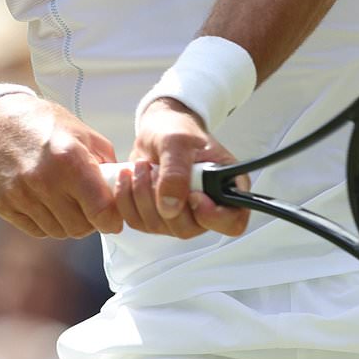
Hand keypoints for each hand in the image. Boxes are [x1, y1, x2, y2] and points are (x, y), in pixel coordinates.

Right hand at [0, 93, 123, 238]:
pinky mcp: (3, 204)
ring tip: (64, 202)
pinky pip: (35, 230)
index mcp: (69, 159)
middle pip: (80, 227)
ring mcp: (20, 194)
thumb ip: (107, 164)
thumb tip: (123, 191)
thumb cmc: (43, 124)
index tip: (112, 217)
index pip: (101, 212)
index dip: (112, 220)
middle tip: (86, 206)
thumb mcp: (82, 133)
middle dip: (89, 221)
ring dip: (67, 222)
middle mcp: (44, 180)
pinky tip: (45, 203)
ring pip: (58, 232)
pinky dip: (45, 222)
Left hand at [117, 98, 249, 237]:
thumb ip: (176, 172)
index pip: (232, 223)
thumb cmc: (177, 131)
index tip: (193, 195)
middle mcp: (205, 208)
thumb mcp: (178, 142)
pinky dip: (126, 198)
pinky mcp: (156, 215)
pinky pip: (137, 220)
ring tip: (140, 166)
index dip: (212, 217)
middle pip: (187, 228)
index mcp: (226, 189)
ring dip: (140, 195)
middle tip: (154, 169)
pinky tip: (128, 176)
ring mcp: (180, 216)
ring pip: (158, 226)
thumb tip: (170, 207)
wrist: (158, 130)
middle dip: (162, 199)